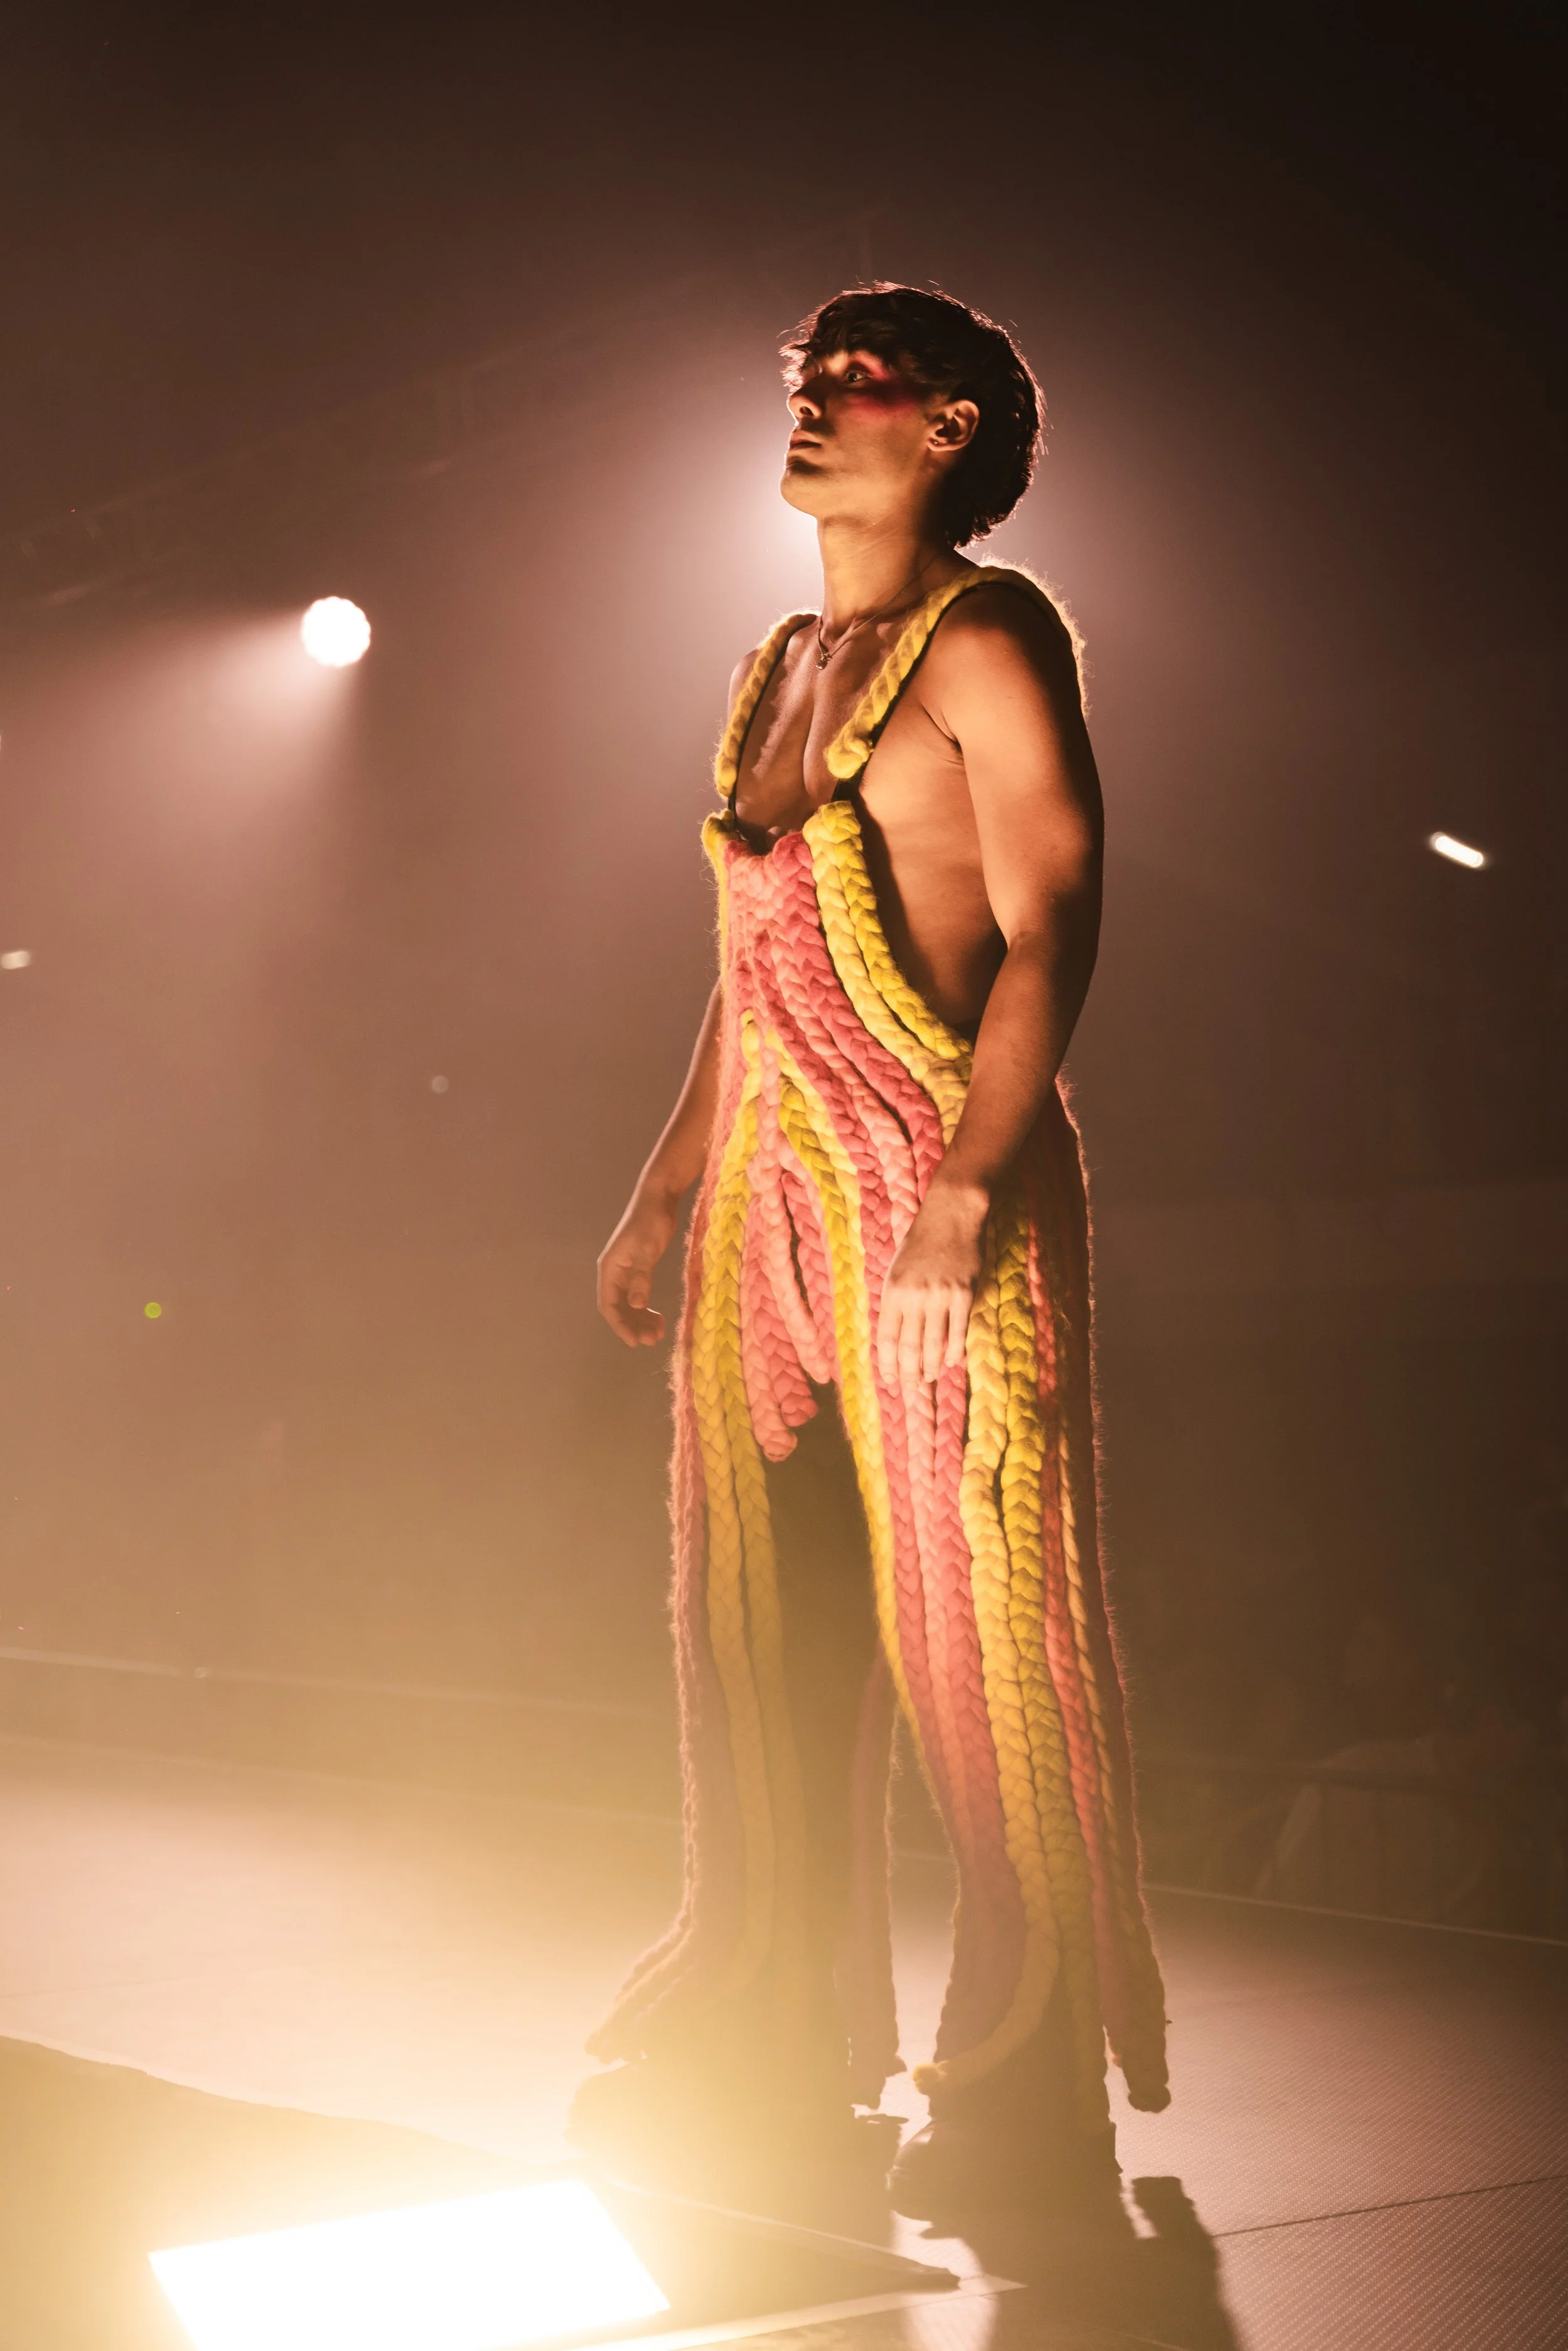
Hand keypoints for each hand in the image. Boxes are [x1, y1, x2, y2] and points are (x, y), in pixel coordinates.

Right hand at [598, 1186, 679, 1345]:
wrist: (659, 1198)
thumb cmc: (651, 1222)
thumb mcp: (646, 1250)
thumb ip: (641, 1277)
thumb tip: (637, 1305)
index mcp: (610, 1269)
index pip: (608, 1305)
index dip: (620, 1326)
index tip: (635, 1341)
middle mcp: (614, 1272)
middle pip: (618, 1308)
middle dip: (632, 1326)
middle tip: (652, 1341)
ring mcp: (626, 1270)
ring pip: (628, 1303)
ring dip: (640, 1319)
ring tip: (658, 1333)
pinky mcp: (638, 1267)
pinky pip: (637, 1294)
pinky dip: (646, 1307)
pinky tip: (658, 1315)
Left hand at [876, 1183, 985, 1387]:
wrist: (950, 1215)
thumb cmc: (921, 1242)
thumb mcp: (896, 1268)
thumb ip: (895, 1300)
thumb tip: (894, 1334)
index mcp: (893, 1290)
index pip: (887, 1337)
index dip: (888, 1362)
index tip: (889, 1378)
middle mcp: (914, 1296)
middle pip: (909, 1346)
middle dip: (908, 1371)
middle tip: (910, 1387)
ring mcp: (940, 1296)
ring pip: (934, 1343)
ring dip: (930, 1366)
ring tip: (928, 1378)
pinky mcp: (964, 1294)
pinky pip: (958, 1330)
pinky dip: (954, 1350)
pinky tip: (951, 1362)